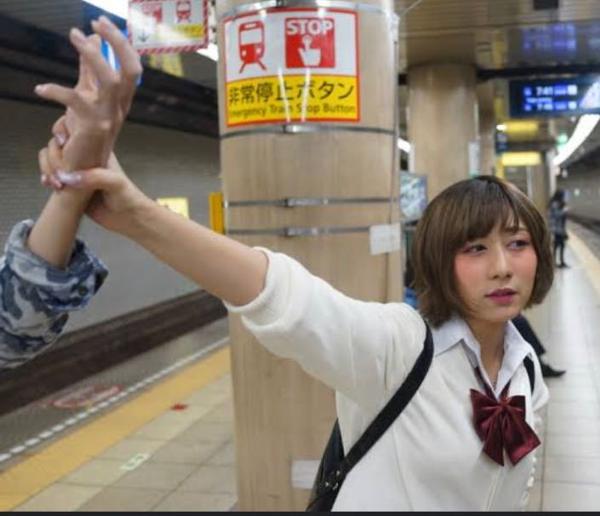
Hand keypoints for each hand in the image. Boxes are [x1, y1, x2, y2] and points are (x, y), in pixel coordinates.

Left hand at [34, 16, 141, 170]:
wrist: (82, 168)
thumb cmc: (83, 131)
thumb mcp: (86, 94)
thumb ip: (88, 69)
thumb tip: (91, 38)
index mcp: (120, 99)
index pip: (131, 67)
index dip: (120, 43)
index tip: (102, 23)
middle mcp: (120, 107)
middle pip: (131, 71)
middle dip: (118, 43)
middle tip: (97, 22)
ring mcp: (110, 117)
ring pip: (110, 80)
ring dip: (94, 56)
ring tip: (75, 37)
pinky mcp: (93, 126)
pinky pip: (76, 101)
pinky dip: (55, 91)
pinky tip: (41, 88)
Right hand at [40, 147, 151, 235]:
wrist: (128, 218)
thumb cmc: (128, 197)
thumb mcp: (116, 183)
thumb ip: (95, 177)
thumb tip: (68, 177)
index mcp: (96, 151)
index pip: (73, 134)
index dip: (63, 138)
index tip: (63, 149)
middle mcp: (85, 158)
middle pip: (58, 147)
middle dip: (53, 159)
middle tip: (60, 175)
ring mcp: (76, 172)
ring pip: (53, 161)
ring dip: (48, 169)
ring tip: (56, 184)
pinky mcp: (71, 186)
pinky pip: (53, 177)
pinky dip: (47, 179)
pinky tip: (49, 186)